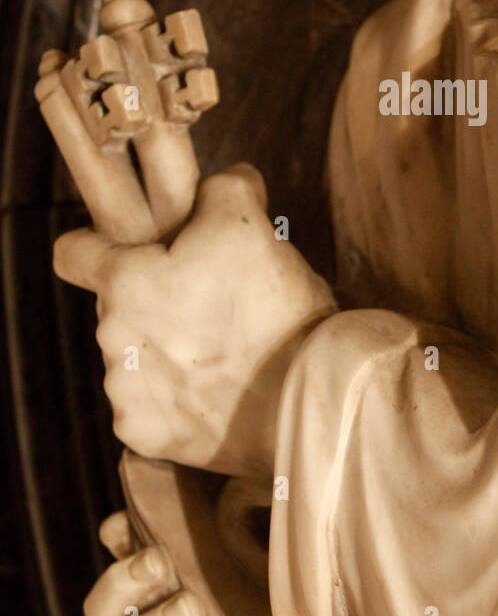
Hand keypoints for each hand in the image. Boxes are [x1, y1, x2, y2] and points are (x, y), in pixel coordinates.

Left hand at [54, 164, 335, 474]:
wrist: (306, 399)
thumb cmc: (274, 309)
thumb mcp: (251, 225)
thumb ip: (224, 188)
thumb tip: (225, 179)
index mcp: (124, 282)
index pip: (73, 253)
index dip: (99, 243)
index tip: (135, 250)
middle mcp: (110, 338)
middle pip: (118, 306)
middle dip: (157, 301)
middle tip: (213, 302)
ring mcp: (125, 392)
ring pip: (134, 357)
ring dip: (168, 351)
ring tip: (224, 352)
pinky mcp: (148, 436)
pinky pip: (152, 408)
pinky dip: (179, 402)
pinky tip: (219, 393)